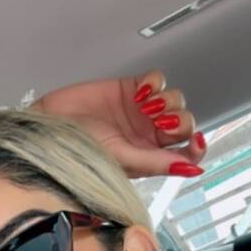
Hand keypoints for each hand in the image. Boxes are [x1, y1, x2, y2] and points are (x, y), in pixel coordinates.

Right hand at [35, 69, 205, 179]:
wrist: (51, 123)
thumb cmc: (78, 149)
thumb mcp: (122, 159)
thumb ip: (157, 162)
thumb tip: (189, 169)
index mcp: (149, 158)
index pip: (185, 154)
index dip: (196, 148)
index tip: (198, 141)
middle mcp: (148, 136)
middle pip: (184, 124)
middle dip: (179, 121)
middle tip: (160, 121)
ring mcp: (142, 112)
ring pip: (175, 100)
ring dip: (168, 101)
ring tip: (146, 106)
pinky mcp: (132, 89)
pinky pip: (158, 81)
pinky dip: (155, 83)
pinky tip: (141, 92)